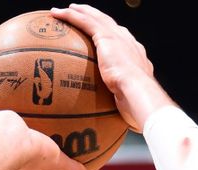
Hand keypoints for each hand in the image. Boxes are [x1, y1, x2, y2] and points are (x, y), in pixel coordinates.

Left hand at [51, 4, 174, 130]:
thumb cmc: (138, 109)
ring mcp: (118, 38)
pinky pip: (85, 22)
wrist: (140, 95)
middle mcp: (129, 43)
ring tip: (67, 10)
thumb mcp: (129, 109)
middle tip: (83, 15)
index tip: (102, 39)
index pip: (122, 44)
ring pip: (96, 18)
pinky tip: (56, 14)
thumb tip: (112, 130)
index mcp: (136, 58)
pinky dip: (71, 16)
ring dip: (81, 12)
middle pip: (109, 25)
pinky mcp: (106, 38)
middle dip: (97, 19)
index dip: (112, 39)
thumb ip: (120, 112)